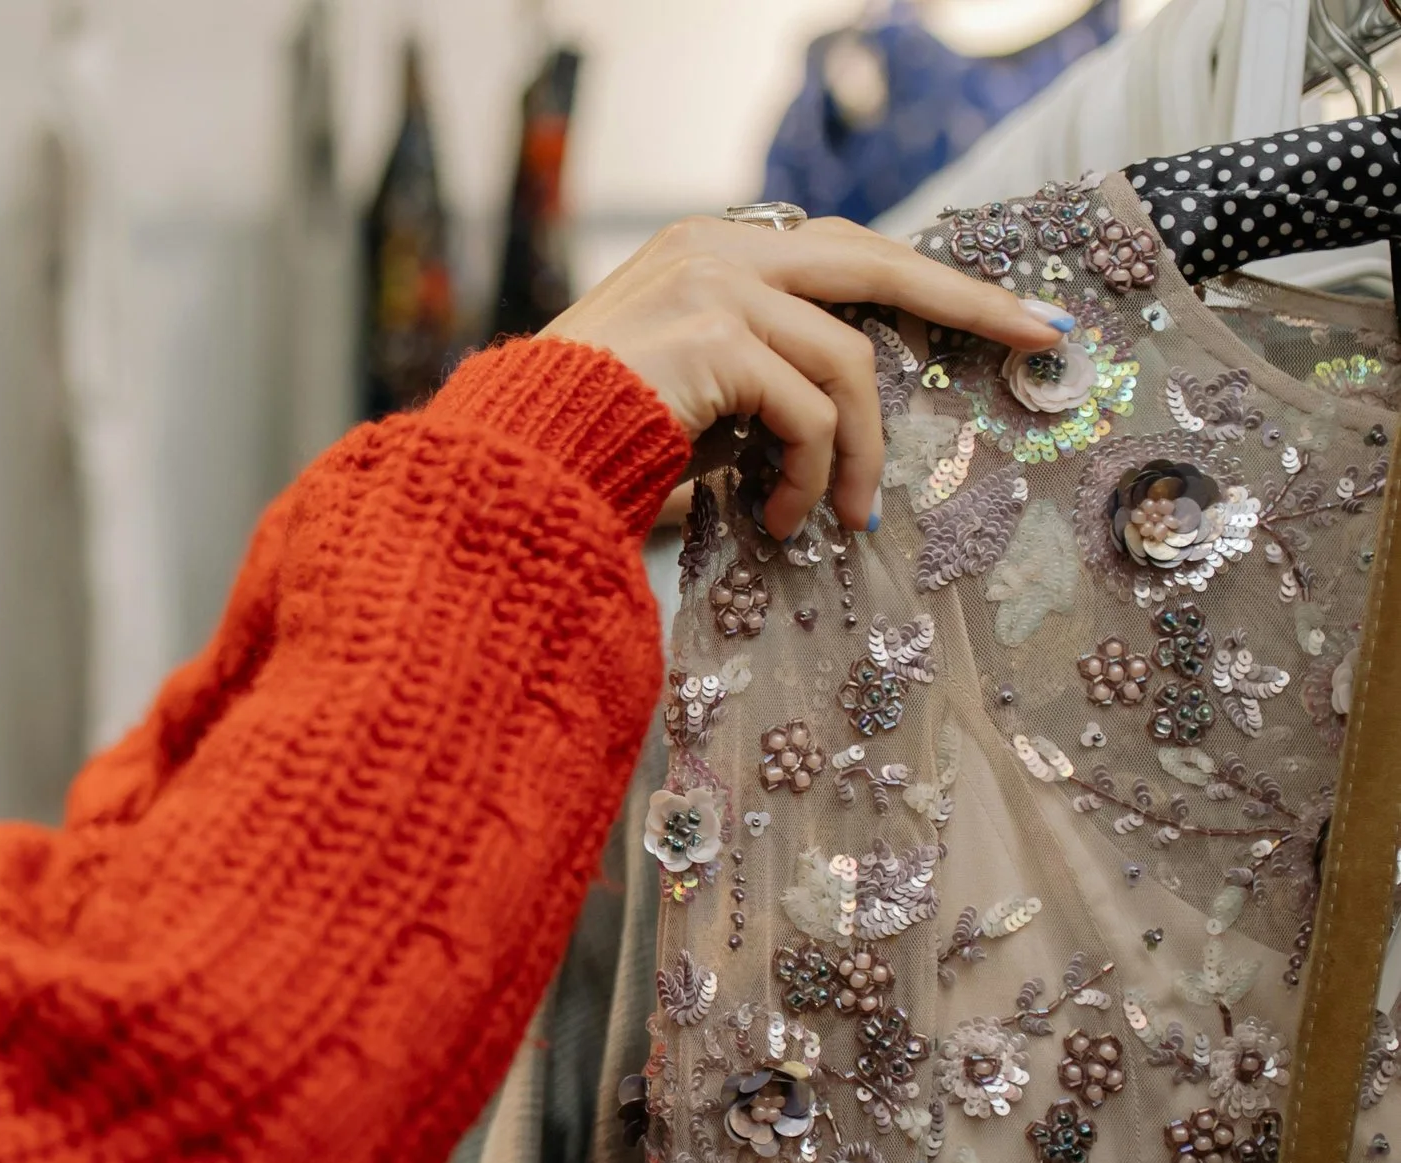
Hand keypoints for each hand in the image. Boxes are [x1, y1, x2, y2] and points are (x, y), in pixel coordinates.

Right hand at [541, 216, 1067, 538]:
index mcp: (709, 248)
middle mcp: (716, 250)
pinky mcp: (717, 340)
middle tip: (1041, 339)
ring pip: (846, 364)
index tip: (1003, 310)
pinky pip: (808, 413)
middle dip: (967, 302)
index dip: (922, 279)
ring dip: (858, 453)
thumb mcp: (689, 389)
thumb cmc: (590, 443)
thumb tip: (848, 408)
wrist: (515, 461)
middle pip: (873, 263)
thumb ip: (760, 369)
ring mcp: (716, 288)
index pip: (841, 250)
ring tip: (841, 519)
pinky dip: (814, 474)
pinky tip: (790, 520)